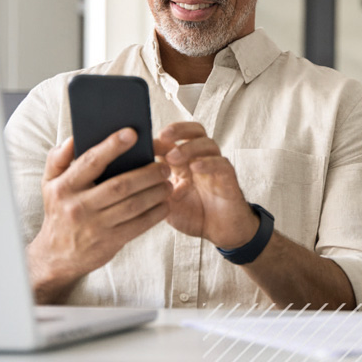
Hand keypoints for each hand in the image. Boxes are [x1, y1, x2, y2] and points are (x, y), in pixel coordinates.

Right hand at [27, 128, 171, 303]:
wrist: (56, 256)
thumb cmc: (58, 211)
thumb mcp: (49, 183)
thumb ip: (58, 158)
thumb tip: (74, 138)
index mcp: (65, 187)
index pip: (91, 162)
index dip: (112, 146)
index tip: (132, 134)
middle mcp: (78, 206)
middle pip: (120, 185)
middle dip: (147, 174)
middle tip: (164, 166)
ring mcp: (95, 226)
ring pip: (133, 205)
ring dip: (155, 193)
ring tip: (168, 183)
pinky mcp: (109, 242)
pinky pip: (138, 225)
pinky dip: (155, 213)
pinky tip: (164, 204)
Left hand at [156, 122, 258, 249]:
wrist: (220, 232)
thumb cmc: (194, 215)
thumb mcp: (166, 202)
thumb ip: (154, 187)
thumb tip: (132, 174)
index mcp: (184, 162)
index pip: (175, 139)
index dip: (161, 138)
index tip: (144, 144)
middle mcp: (201, 159)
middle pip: (194, 131)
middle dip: (179, 129)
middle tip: (163, 136)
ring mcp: (215, 167)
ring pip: (208, 144)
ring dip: (189, 147)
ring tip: (173, 157)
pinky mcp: (228, 178)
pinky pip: (221, 164)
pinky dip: (208, 163)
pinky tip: (195, 168)